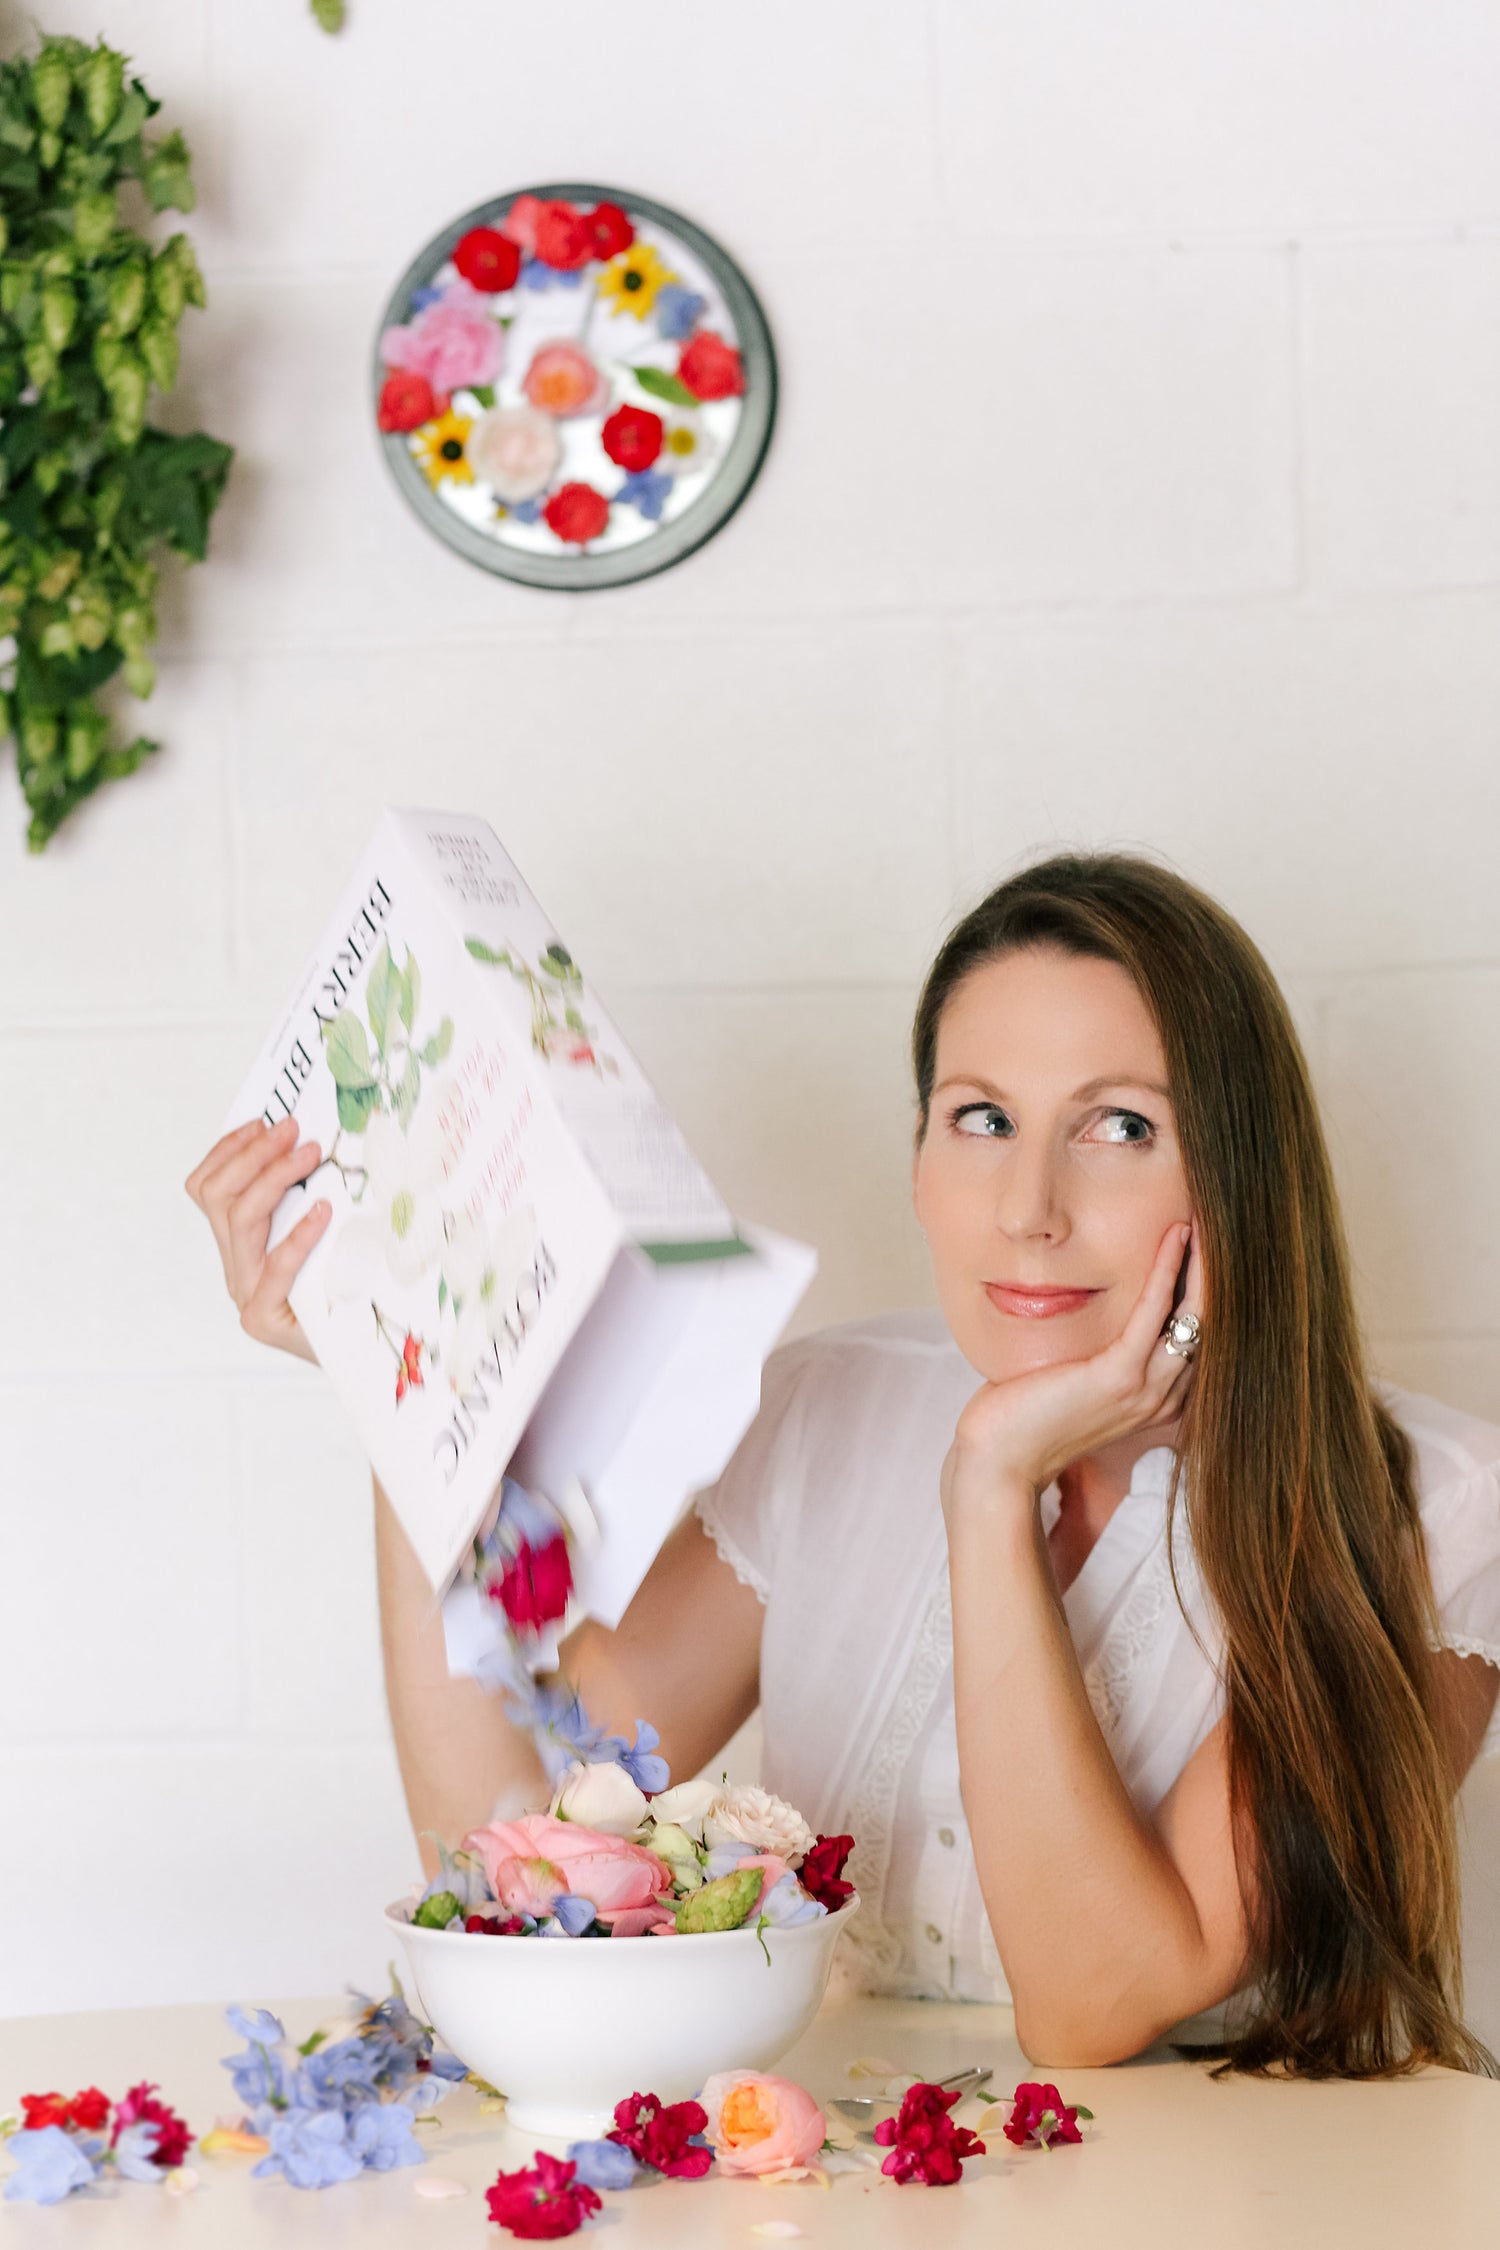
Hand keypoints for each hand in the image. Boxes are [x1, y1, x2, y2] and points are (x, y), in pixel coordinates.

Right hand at [184, 1114, 330, 1360]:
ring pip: (237, 1221)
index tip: (262, 1122)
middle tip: (293, 1129)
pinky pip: (274, 1266)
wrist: (361, 1359)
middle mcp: (235, 1270)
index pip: (207, 1188)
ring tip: (311, 1154)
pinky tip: (322, 1211)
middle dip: (253, 1154)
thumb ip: (309, 1202)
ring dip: (273, 1178)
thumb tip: (319, 1142)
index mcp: (239, 1247)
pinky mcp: (266, 1320)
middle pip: (217, 1197)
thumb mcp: (325, 1238)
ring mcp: (246, 1296)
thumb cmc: (349, 1291)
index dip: (228, 1150)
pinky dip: (297, 1233)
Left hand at [940, 1220, 1202, 1513]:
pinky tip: (1175, 1237)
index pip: (1199, 1335)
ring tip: (1204, 1217)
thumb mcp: (1076, 1379)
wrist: (998, 1460)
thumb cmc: (1027, 1416)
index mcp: (1157, 1398)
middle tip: (1217, 1220)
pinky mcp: (1118, 1378)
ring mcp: (1144, 1390)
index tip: (1209, 1243)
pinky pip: (1154, 1313)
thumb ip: (1101, 1352)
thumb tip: (1098, 1305)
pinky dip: (1168, 1270)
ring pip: (1195, 1315)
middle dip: (1216, 1270)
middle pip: (1208, 1322)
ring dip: (1203, 1262)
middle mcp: (1163, 1397)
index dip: (1207, 1288)